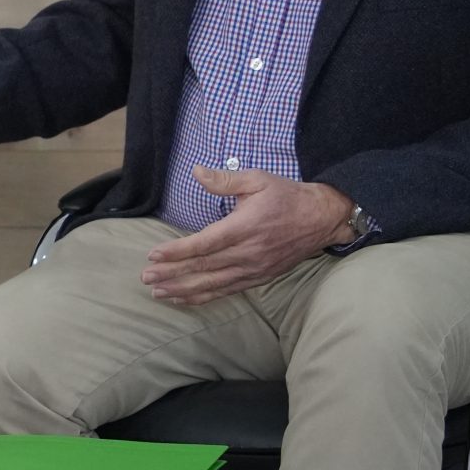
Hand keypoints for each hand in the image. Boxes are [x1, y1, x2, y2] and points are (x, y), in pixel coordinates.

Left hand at [141, 169, 355, 305]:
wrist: (323, 218)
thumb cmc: (288, 196)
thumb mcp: (258, 179)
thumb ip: (225, 179)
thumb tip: (196, 171)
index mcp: (245, 227)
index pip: (205, 243)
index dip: (178, 251)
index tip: (153, 254)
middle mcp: (249, 252)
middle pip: (204, 267)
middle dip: (172, 273)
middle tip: (146, 277)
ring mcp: (254, 268)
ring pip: (213, 283)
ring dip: (183, 290)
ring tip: (157, 292)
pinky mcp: (259, 278)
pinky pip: (227, 291)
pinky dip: (204, 297)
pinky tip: (183, 298)